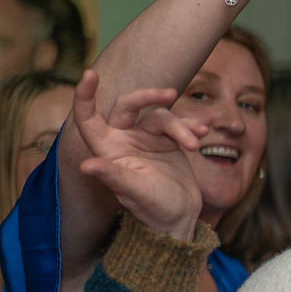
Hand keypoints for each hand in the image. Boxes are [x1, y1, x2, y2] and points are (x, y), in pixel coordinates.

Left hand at [72, 71, 203, 241]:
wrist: (181, 218)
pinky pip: (180, 124)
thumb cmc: (153, 209)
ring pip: (161, 117)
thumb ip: (113, 176)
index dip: (85, 95)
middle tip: (170, 94)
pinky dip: (193, 125)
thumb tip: (86, 166)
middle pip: (130, 106)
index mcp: (108, 150)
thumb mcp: (135, 192)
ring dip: (181, 126)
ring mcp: (147, 139)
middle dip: (148, 96)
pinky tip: (204, 130)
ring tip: (196, 144)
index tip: (90, 73)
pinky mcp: (169, 141)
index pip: (88, 117)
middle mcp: (124, 140)